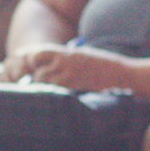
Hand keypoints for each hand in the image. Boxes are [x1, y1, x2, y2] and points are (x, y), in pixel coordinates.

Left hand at [3, 44, 131, 90]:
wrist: (121, 75)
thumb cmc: (104, 65)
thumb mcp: (82, 55)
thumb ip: (65, 57)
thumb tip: (49, 63)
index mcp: (66, 53)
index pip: (37, 54)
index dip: (30, 60)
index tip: (28, 65)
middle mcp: (65, 63)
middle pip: (37, 71)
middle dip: (35, 76)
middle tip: (38, 82)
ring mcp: (69, 78)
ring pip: (43, 83)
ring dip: (42, 87)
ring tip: (48, 91)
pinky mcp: (74, 89)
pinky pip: (54, 93)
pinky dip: (51, 95)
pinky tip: (56, 97)